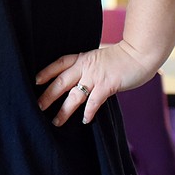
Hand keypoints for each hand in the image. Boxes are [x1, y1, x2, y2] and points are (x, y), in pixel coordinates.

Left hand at [35, 41, 155, 125]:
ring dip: (64, 109)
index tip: (35, 81)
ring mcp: (95, 76)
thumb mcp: (98, 58)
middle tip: (38, 106)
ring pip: (74, 94)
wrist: (139, 54)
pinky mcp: (107, 85)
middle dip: (48, 95)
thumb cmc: (121, 57)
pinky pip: (94, 101)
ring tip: (56, 121)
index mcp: (82, 58)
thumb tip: (80, 79)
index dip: (46, 72)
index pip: (59, 63)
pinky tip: (84, 120)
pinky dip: (88, 111)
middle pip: (61, 81)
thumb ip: (88, 67)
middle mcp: (85, 66)